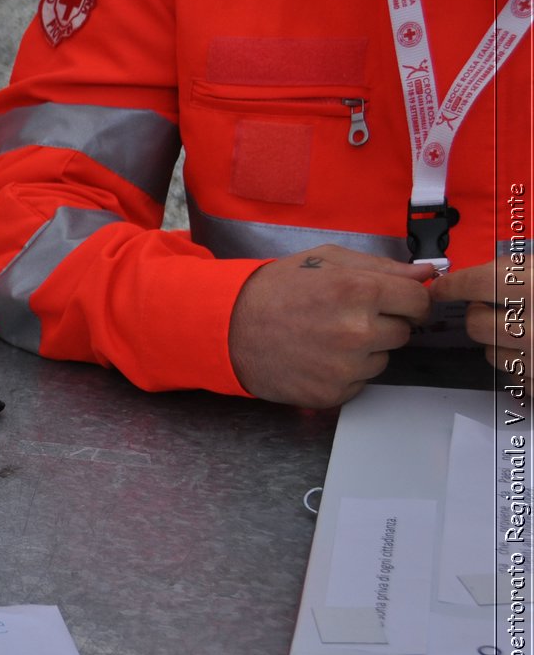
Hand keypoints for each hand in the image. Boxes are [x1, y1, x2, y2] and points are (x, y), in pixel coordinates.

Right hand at [227, 245, 432, 407]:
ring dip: (364, 351)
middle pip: (404, 333)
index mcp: (360, 291)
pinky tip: (317, 358)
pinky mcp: (332, 393)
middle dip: (383, 324)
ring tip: (326, 338)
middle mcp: (357, 332)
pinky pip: (359, 383)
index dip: (409, 301)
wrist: (228, 328)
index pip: (419, 301)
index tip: (397, 303)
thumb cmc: (275, 290)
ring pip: (382, 360)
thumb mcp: (325, 261)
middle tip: (346, 318)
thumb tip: (425, 274)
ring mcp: (345, 367)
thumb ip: (380, 266)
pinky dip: (344, 373)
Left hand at [430, 257, 529, 373]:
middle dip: (480, 314)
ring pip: (489, 351)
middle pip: (476, 322)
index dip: (453, 284)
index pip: (478, 283)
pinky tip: (531, 348)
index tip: (440, 287)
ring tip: (522, 328)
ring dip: (497, 340)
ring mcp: (533, 357)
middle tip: (496, 307)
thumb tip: (486, 271)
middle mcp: (533, 326)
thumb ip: (518, 272)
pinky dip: (516, 360)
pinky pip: (510, 371)